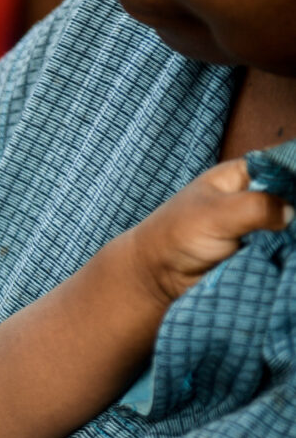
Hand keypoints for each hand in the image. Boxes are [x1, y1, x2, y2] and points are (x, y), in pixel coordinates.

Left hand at [131, 159, 292, 303]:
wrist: (156, 275)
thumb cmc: (176, 236)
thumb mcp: (216, 215)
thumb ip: (256, 207)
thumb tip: (292, 211)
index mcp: (240, 174)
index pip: (283, 162)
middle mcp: (252, 193)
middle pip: (290, 191)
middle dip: (295, 204)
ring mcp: (256, 220)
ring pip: (289, 219)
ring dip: (293, 227)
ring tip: (294, 233)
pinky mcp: (257, 246)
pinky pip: (283, 242)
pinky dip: (289, 245)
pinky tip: (291, 249)